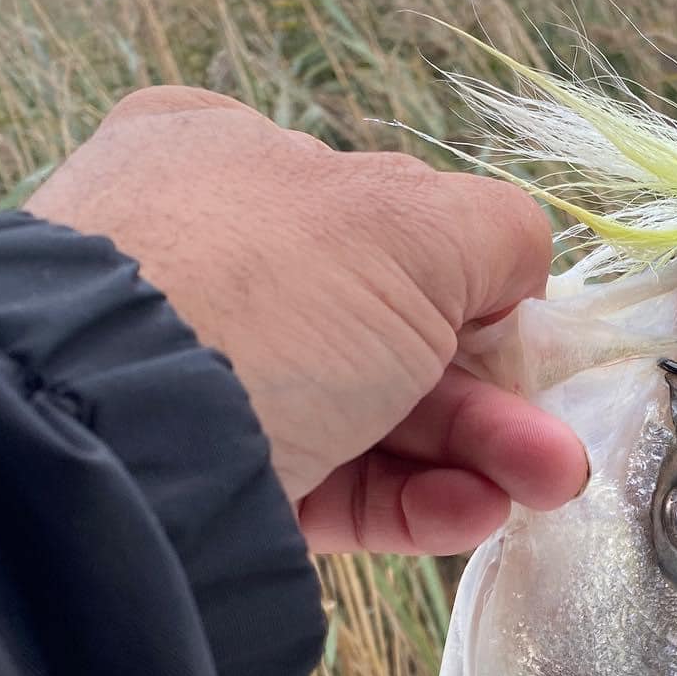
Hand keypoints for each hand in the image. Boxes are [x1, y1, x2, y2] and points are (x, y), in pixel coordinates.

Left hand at [27, 87, 586, 553]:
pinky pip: (331, 487)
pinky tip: (473, 513)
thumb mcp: (412, 222)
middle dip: (489, 394)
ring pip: (370, 417)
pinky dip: (412, 503)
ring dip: (475, 454)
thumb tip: (522, 265)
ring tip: (546, 485)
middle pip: (390, 331)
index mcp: (234, 162)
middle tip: (557, 449)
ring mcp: (207, 380)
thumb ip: (493, 232)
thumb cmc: (267, 289)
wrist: (119, 432)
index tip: (521, 331)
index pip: (378, 218)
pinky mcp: (211, 480)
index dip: (464, 280)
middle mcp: (215, 266)